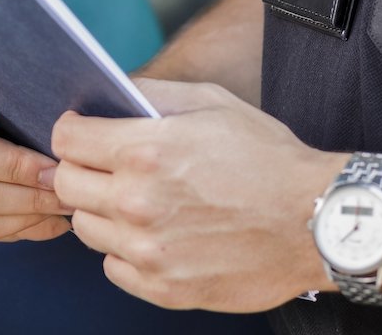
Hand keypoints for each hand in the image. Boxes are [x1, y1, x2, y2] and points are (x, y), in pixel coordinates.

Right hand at [0, 64, 70, 241]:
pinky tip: (52, 219)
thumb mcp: (10, 82)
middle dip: (15, 167)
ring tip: (62, 198)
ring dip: (26, 202)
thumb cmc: (15, 98)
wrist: (9, 128)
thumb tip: (61, 109)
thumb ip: (17, 83)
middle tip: (55, 172)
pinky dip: (23, 225)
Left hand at [51, 79, 342, 312]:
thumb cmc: (268, 158)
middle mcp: (138, 202)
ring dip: (102, 212)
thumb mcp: (211, 103)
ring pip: (85, 227)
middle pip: (65, 184)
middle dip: (80, 170)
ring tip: (136, 202)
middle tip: (105, 168)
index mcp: (145, 151)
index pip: (65, 140)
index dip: (72, 132)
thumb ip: (151, 94)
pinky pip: (113, 267)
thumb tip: (109, 92)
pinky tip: (154, 234)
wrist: (317, 220)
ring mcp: (149, 249)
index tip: (82, 134)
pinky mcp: (164, 287)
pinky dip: (125, 252)